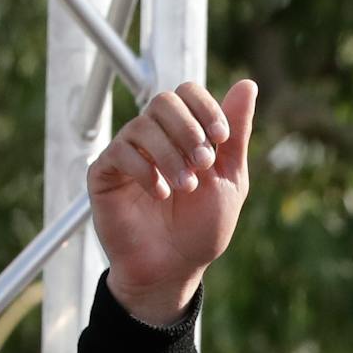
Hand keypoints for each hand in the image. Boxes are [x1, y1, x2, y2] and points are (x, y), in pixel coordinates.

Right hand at [87, 79, 258, 325]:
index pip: (187, 92)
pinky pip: (119, 153)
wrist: (174, 268)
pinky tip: (160, 194)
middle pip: (164, 101)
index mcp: (184, 134)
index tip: (221, 138)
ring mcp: (127, 153)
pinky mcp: (105, 174)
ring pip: (142, 125)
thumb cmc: (201, 228)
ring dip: (170, 155)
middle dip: (189, 130)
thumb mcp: (229, 179)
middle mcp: (153, 137)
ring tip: (186, 187)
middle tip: (203, 164)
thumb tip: (247, 84)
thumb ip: (236, 135)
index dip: (206, 108)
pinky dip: (145, 171)